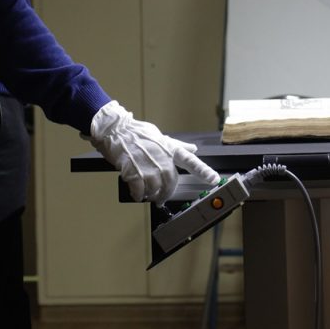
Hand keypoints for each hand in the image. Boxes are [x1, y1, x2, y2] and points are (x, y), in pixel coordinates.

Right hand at [85, 101, 220, 205]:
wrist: (115, 129)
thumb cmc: (137, 133)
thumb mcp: (160, 136)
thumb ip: (177, 146)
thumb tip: (193, 148)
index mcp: (168, 148)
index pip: (190, 159)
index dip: (203, 170)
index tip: (214, 179)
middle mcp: (160, 156)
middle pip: (171, 181)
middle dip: (167, 193)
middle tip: (161, 198)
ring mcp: (146, 163)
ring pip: (155, 187)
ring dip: (152, 194)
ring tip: (147, 194)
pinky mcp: (131, 168)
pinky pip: (139, 189)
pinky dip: (139, 194)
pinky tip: (137, 193)